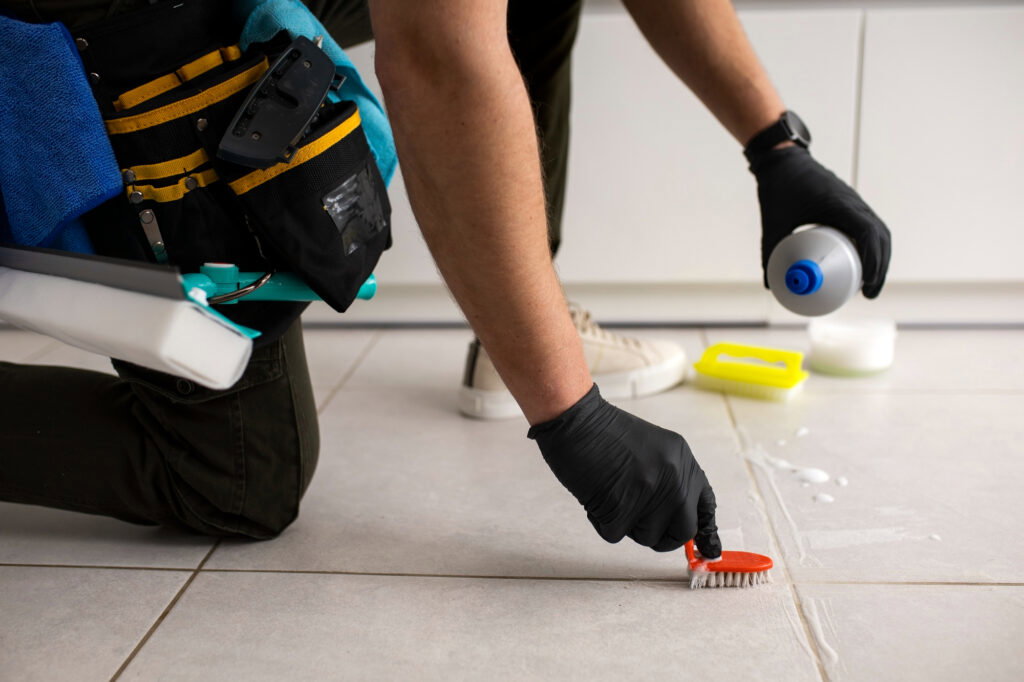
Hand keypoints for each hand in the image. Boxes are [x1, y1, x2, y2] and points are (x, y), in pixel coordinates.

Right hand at [528, 385, 720, 555]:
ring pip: (648, 536)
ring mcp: (650, 493)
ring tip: (611, 493)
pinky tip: (595, 495)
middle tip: (641, 524)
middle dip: (663, 536)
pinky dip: (601, 521)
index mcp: (682, 460)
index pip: (704, 504)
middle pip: (683, 530)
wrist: (576, 419)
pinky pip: (615, 535)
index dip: (705, 531)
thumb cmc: (603, 431)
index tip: (708, 549)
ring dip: (627, 524)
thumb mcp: (652, 448)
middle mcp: (673, 478)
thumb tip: (673, 516)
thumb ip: (668, 479)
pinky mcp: (623, 507)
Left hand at [749, 146, 891, 297]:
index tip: (867, 284)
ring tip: (868, 284)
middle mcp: (853, 202)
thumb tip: (771, 285)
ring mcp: (854, 203)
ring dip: (879, 258)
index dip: (873, 260)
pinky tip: (862, 265)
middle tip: (869, 293)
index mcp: (839, 203)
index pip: (868, 233)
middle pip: (880, 237)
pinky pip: (869, 227)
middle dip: (880, 267)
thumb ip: (770, 252)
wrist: (783, 160)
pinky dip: (871, 247)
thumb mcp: (773, 221)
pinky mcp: (850, 205)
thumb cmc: (779, 186)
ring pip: (879, 232)